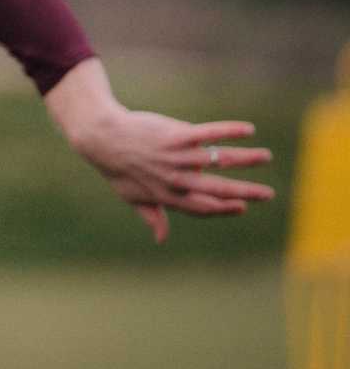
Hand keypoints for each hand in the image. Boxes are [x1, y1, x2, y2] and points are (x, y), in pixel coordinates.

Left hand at [46, 59, 274, 242]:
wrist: (101, 137)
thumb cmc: (116, 168)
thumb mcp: (131, 197)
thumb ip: (152, 216)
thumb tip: (161, 239)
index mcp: (167, 196)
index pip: (202, 208)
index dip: (222, 210)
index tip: (242, 207)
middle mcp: (175, 179)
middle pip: (216, 189)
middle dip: (245, 192)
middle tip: (268, 194)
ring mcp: (176, 156)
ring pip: (217, 159)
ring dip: (245, 158)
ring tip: (265, 156)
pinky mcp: (175, 135)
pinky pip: (207, 133)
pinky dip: (229, 132)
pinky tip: (248, 130)